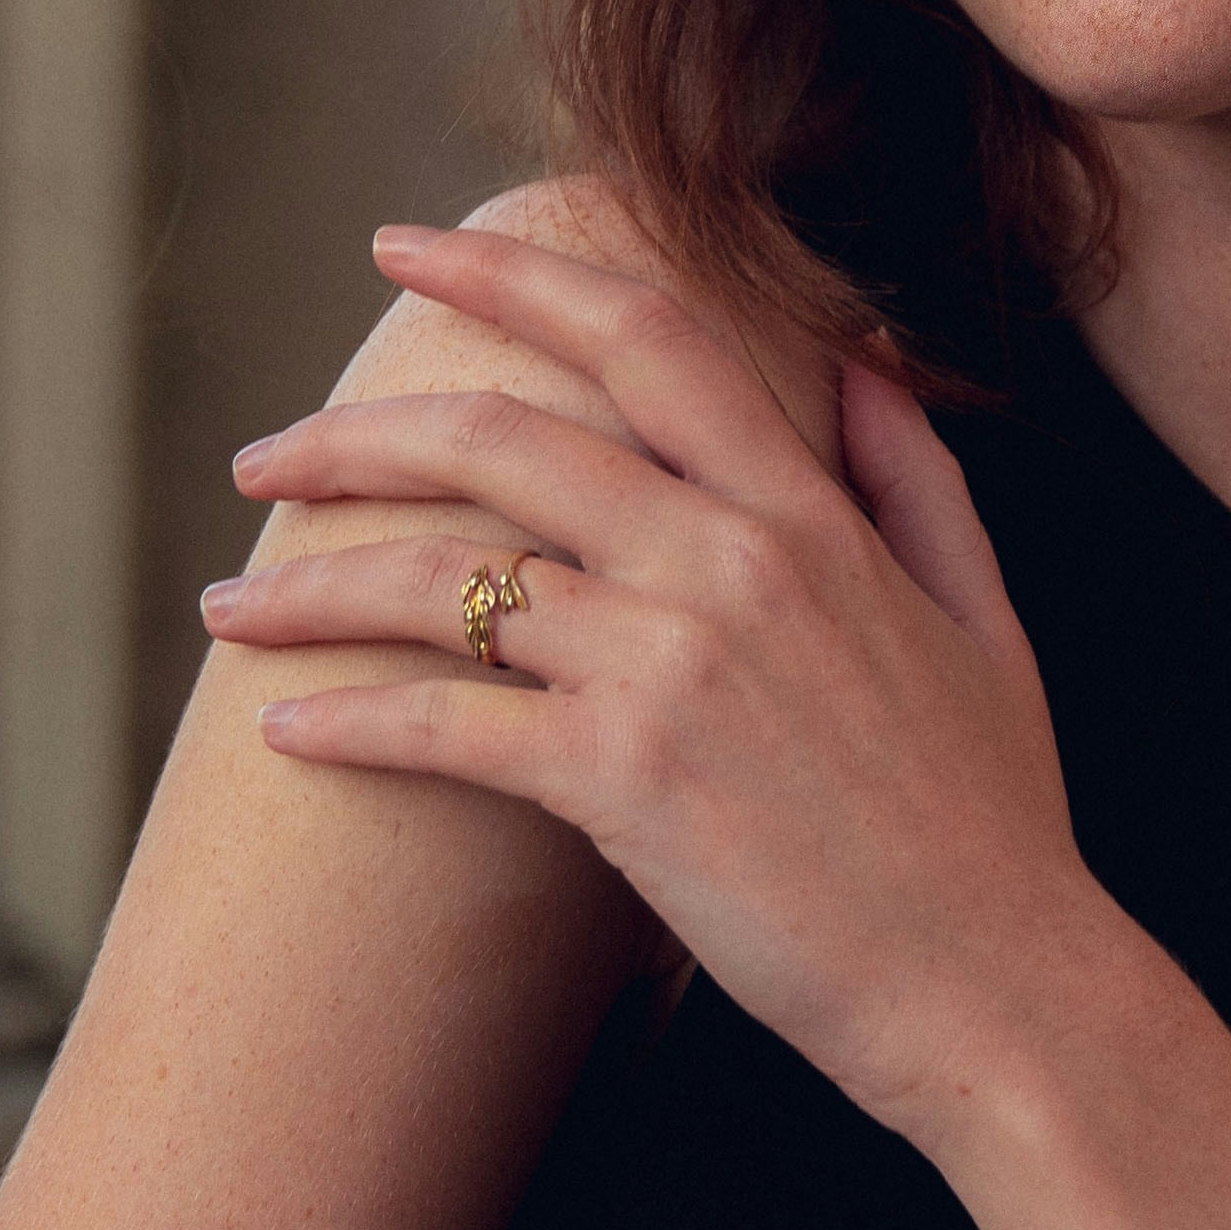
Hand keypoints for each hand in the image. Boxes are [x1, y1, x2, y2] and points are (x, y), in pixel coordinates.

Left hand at [204, 222, 1115, 1135]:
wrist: (1000, 986)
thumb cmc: (993, 824)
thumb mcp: (984, 621)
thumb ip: (913, 481)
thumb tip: (857, 367)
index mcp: (812, 515)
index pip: (645, 334)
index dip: (508, 269)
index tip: (403, 243)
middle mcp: (732, 564)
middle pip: (502, 438)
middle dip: (355, 434)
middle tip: (266, 456)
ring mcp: (674, 667)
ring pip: (447, 582)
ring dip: (312, 586)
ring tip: (230, 605)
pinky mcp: (626, 782)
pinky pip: (447, 726)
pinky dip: (349, 721)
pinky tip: (284, 728)